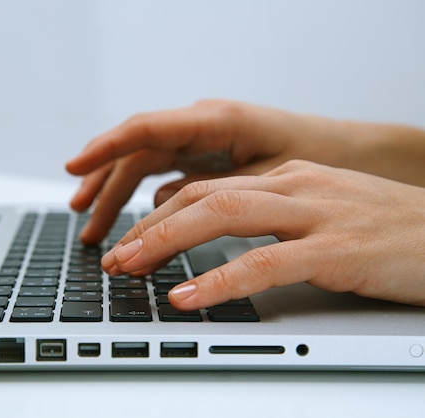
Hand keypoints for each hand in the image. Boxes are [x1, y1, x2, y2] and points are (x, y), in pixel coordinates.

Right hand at [66, 100, 356, 243]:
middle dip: (103, 187)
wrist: (346, 152)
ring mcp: (198, 140)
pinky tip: (133, 218)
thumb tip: (162, 201)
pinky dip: (140, 196)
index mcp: (215, 121)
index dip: (105, 148)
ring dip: (115, 195)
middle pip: (135, 153)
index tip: (73, 167)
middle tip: (83, 225)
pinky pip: (159, 173)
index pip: (145, 130)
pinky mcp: (203, 155)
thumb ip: (214, 188)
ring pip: (142, 165)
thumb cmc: (315, 156)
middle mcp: (199, 125)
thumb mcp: (268, 178)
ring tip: (92, 229)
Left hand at [101, 160, 424, 308]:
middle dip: (151, 226)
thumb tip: (219, 231)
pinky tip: (188, 295)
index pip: (208, 186)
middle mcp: (295, 186)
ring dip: (169, 242)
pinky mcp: (337, 250)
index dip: (161, 214)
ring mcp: (317, 214)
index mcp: (288, 177)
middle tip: (115, 255)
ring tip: (130, 267)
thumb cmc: (386, 230)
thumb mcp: (319, 211)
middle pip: (204, 196)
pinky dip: (220, 279)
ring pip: (225, 215)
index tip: (132, 239)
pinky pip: (266, 263)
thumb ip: (271, 215)